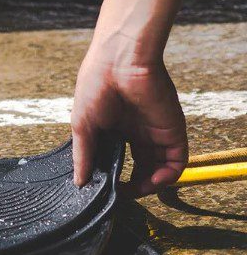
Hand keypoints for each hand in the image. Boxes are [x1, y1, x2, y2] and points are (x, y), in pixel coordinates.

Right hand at [71, 35, 187, 195]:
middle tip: (121, 194)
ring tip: (136, 191)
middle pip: (140, 166)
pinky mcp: (172, 130)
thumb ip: (84, 155)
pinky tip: (153, 182)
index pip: (117, 160)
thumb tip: (79, 182)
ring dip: (150, 185)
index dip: (111, 176)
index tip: (103, 188)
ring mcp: (154, 131)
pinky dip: (168, 176)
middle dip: (132, 184)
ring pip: (159, 167)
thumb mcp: (82, 125)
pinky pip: (176, 160)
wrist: (119, 60)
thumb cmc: (96, 84)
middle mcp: (136, 131)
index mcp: (113, 128)